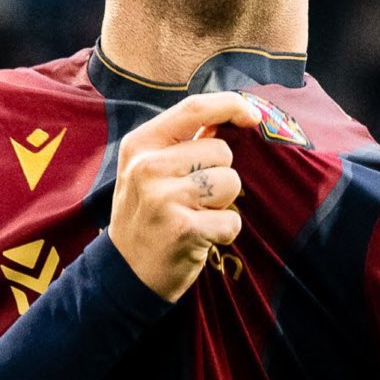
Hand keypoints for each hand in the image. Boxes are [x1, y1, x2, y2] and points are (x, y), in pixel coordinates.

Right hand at [109, 92, 260, 301]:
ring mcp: (163, 198)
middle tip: (194, 199)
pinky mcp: (183, 229)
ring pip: (231, 183)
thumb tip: (229, 116)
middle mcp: (148, 167)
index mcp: (140, 144)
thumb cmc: (146, 216)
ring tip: (196, 216)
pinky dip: (224, 231)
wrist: (126, 274)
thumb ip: (184, 142)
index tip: (253, 117)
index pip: (194, 107)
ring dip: (223, 203)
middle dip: (220, 174)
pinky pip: (232, 220)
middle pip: (221, 151)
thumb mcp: (149, 171)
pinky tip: (201, 237)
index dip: (231, 105)